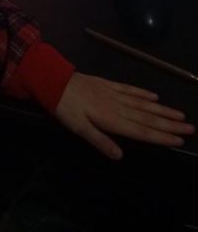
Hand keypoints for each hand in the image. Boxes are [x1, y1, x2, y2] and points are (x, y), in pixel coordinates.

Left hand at [54, 72, 194, 159]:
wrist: (54, 81)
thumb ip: (100, 141)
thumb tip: (120, 156)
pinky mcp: (108, 84)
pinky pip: (129, 89)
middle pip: (148, 117)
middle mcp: (117, 106)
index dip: (161, 136)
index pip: (141, 131)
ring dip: (162, 109)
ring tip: (179, 115)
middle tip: (190, 128)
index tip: (179, 140)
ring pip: (143, 103)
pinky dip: (143, 93)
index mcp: (112, 119)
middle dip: (170, 124)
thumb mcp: (79, 128)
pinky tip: (154, 96)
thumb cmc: (65, 108)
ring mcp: (114, 93)